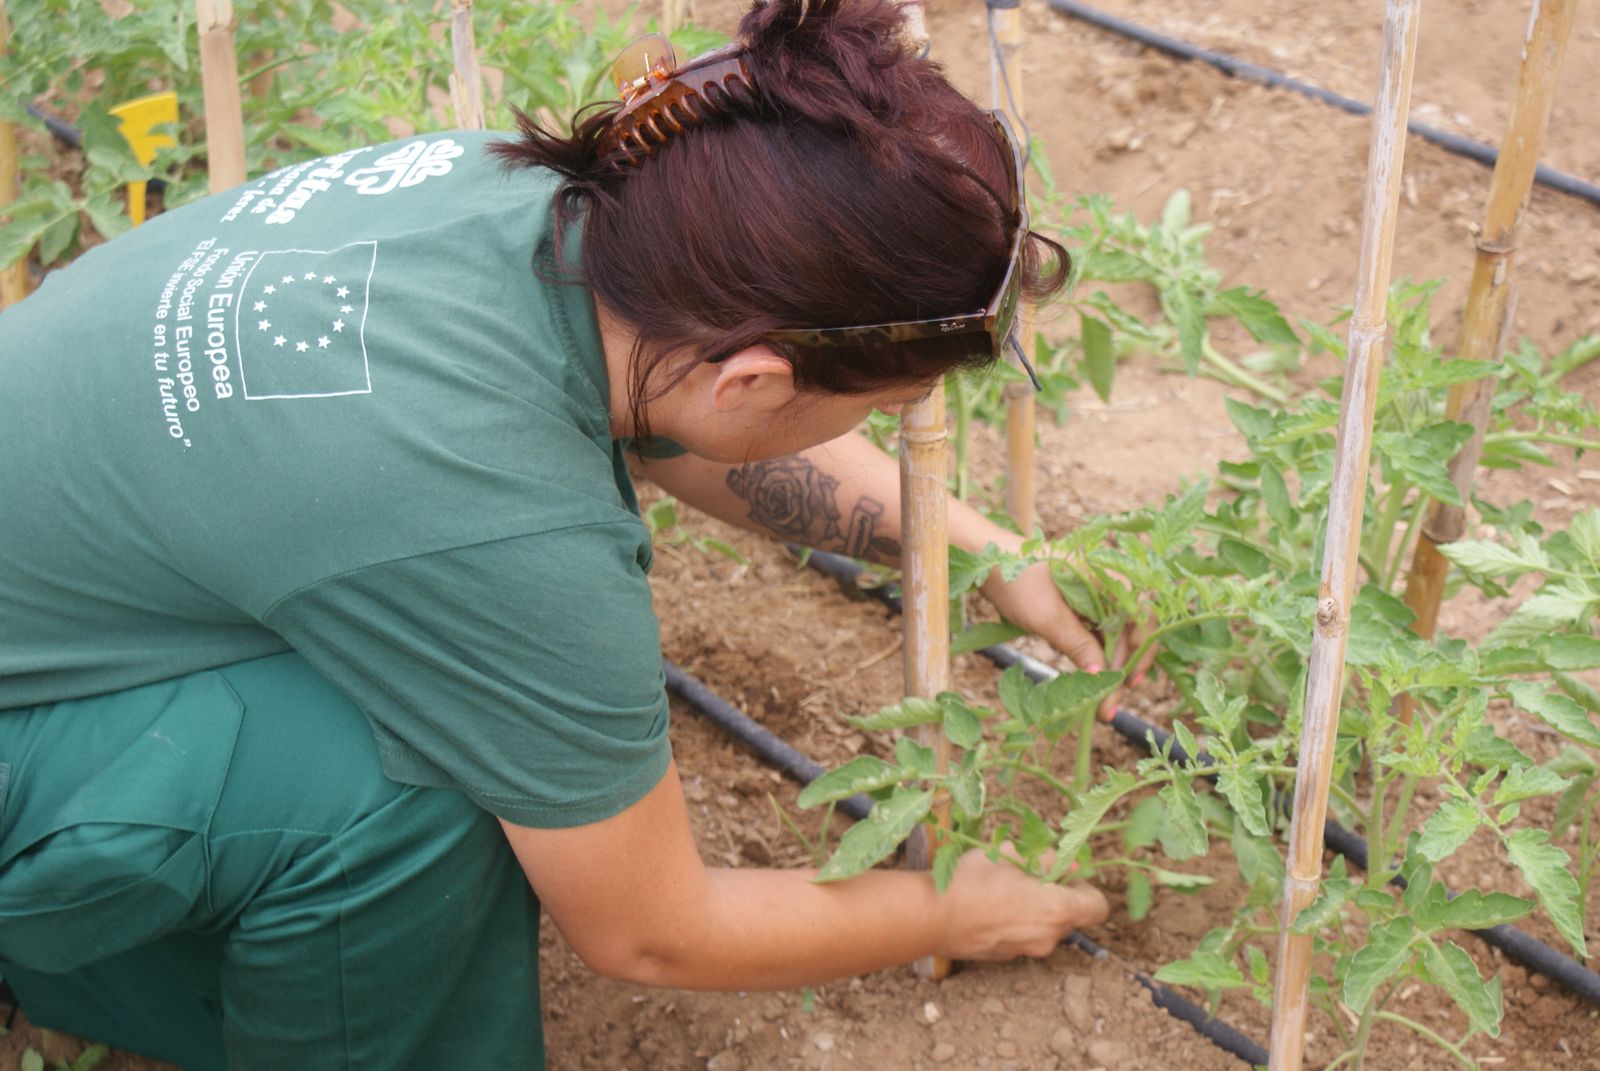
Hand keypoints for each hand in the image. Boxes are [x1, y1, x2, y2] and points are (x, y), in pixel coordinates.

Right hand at [936, 847, 1108, 960]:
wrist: (932, 917)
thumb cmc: (973, 880)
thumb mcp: (1011, 855)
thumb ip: (1046, 859)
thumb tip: (1070, 865)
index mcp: (1057, 910)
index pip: (1098, 907)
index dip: (1086, 888)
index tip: (1064, 874)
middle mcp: (1048, 937)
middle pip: (1070, 917)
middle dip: (1056, 896)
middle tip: (1029, 875)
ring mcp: (1026, 951)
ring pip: (1044, 927)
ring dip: (1034, 909)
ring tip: (1003, 888)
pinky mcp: (1006, 957)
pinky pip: (1022, 937)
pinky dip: (1015, 922)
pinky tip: (988, 906)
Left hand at [979, 555, 1157, 720]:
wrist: (984, 560)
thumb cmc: (1016, 580)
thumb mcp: (1047, 617)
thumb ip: (1078, 644)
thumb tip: (1101, 675)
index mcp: (1108, 578)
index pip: (1141, 617)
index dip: (1141, 651)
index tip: (1129, 681)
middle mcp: (1106, 586)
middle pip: (1128, 631)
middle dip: (1121, 668)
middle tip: (1109, 706)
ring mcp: (1092, 598)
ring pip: (1112, 637)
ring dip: (1108, 667)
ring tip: (1101, 701)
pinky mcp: (1077, 608)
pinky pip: (1094, 635)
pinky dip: (1093, 657)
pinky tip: (1091, 681)